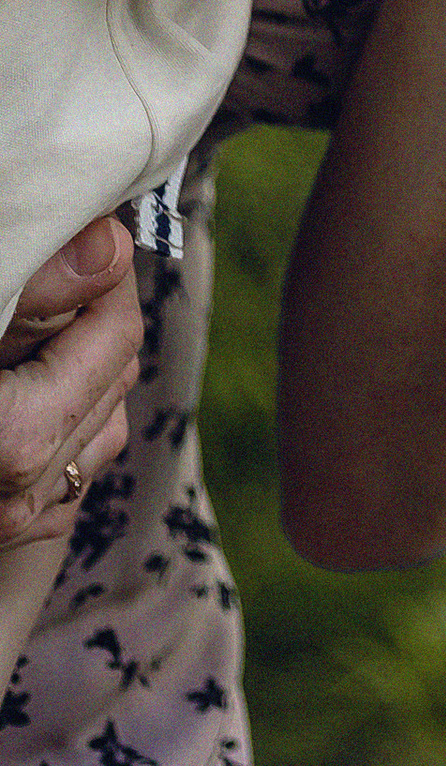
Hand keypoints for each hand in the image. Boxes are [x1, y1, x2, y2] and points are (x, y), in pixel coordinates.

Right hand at [0, 218, 140, 543]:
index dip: (106, 270)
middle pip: (114, 374)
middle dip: (92, 316)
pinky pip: (72, 466)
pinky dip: (63, 420)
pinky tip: (19, 386)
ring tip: (30, 328)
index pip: (116, 333)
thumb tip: (111, 244)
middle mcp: (22, 495)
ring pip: (101, 422)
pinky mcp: (8, 536)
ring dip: (80, 369)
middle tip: (53, 270)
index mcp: (15, 439)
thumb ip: (34, 292)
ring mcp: (16, 524)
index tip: (88, 228)